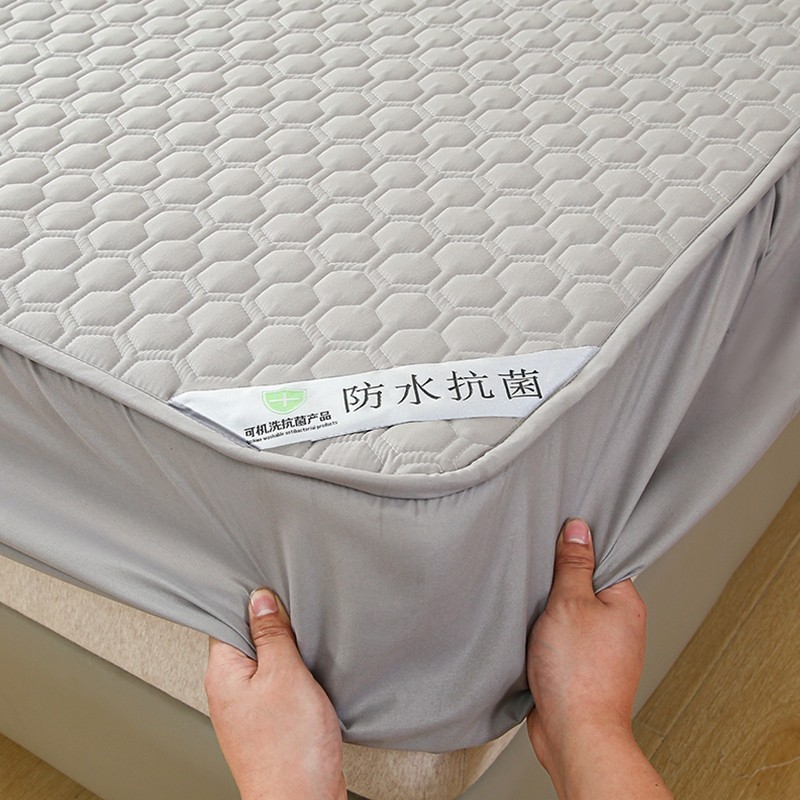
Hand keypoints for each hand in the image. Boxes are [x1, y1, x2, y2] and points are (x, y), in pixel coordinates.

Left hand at [205, 589, 345, 799]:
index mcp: (223, 673)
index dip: (250, 601)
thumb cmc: (290, 749)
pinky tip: (308, 673)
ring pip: (264, 663)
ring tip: (305, 644)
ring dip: (285, 651)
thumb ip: (272, 634)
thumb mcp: (286, 674)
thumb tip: (261, 600)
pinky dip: (293, 674)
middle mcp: (228, 691)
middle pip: (246, 640)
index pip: (226, 619)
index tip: (272, 588)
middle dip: (272, 626)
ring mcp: (247, 709)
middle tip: (296, 614)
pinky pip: (276, 685)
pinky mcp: (268, 723)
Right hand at [526, 519, 671, 799]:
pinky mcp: (581, 667)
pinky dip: (546, 632)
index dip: (578, 547)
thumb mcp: (569, 602)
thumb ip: (572, 565)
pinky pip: (563, 637)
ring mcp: (601, 648)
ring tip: (533, 605)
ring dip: (550, 609)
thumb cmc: (578, 674)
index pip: (605, 558)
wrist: (574, 734)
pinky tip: (531, 631)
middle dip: (559, 580)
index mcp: (626, 603)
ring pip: (571, 613)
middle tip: (537, 573)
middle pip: (585, 585)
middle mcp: (619, 625)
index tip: (555, 538)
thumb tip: (579, 529)